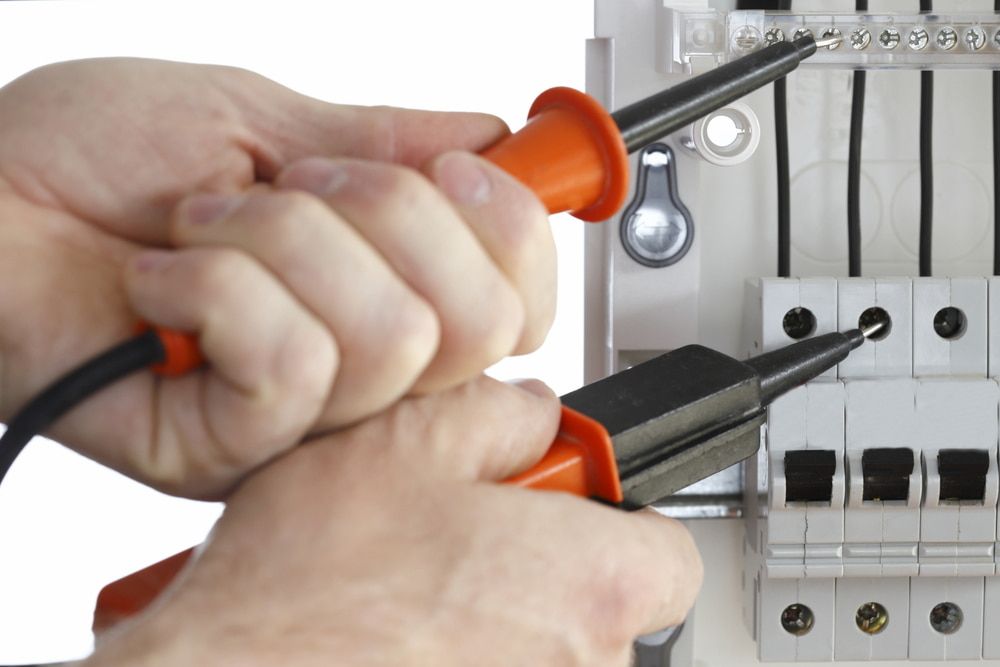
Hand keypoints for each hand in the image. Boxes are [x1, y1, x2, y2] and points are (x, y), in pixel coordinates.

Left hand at [0, 59, 553, 496]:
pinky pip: (296, 368)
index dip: (511, 228)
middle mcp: (359, 362)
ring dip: (285, 243)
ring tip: (204, 228)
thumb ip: (391, 139)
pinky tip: (164, 283)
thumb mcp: (264, 119)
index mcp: (384, 286)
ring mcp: (302, 417)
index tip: (457, 169)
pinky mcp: (234, 451)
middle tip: (300, 183)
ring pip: (391, 341)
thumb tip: (497, 136)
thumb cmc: (89, 157)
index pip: (520, 301)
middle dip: (392, 214)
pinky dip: (221, 289)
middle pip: (481, 326)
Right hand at [85, 378, 702, 666]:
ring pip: (545, 654)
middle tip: (463, 551)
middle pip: (602, 606)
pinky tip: (398, 639)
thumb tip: (533, 415)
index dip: (615, 519)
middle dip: (542, 571)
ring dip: (500, 625)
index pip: (668, 551)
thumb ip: (500, 412)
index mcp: (588, 584)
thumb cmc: (301, 594)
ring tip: (415, 599)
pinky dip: (465, 660)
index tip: (569, 512)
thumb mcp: (402, 443)